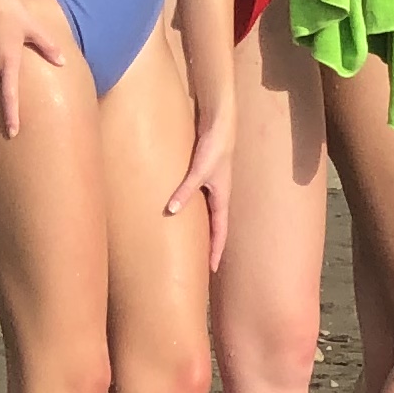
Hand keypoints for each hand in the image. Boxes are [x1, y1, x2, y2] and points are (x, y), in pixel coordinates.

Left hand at [174, 112, 235, 272]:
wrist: (219, 123)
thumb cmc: (214, 147)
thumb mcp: (199, 171)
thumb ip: (186, 190)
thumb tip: (172, 212)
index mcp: (222, 198)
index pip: (220, 231)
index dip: (216, 250)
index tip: (212, 269)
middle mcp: (218, 195)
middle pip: (214, 226)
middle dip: (209, 244)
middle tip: (200, 263)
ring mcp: (211, 186)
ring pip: (206, 214)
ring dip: (201, 229)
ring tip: (190, 243)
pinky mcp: (202, 177)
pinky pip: (198, 201)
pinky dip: (191, 211)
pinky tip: (179, 213)